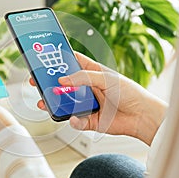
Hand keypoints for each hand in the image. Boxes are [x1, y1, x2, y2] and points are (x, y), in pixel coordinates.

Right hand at [30, 52, 166, 144]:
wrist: (142, 117)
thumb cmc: (130, 93)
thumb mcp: (106, 78)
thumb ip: (84, 77)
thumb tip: (63, 80)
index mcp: (92, 73)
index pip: (73, 63)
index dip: (59, 59)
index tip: (45, 57)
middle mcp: (87, 88)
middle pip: (64, 84)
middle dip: (50, 83)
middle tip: (36, 82)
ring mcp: (87, 104)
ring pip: (65, 103)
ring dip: (54, 103)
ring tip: (44, 102)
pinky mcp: (89, 120)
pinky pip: (76, 120)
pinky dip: (73, 120)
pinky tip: (74, 118)